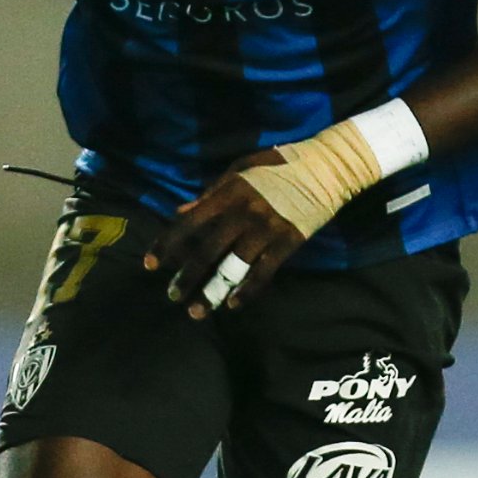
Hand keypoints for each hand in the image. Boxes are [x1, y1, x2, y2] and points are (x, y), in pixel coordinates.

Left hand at [145, 153, 315, 316]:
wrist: (326, 167)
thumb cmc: (279, 165)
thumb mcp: (240, 170)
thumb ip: (210, 193)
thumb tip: (180, 213)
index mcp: (228, 194)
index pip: (189, 223)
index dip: (167, 245)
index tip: (150, 264)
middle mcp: (243, 214)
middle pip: (207, 251)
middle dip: (186, 276)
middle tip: (172, 296)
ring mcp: (267, 230)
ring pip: (233, 267)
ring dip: (212, 291)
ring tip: (196, 311)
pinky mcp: (288, 242)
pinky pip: (264, 273)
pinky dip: (247, 291)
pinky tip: (233, 305)